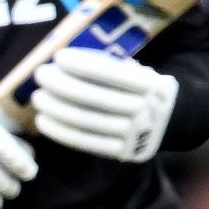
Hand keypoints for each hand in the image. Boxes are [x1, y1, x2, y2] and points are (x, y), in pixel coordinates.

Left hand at [30, 47, 176, 162]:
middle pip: (92, 96)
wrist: (170, 121)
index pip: (110, 72)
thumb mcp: (138, 71)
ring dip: (55, 108)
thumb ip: (110, 66)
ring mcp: (134, 133)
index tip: (58, 57)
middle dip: (60, 84)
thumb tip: (63, 61)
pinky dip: (60, 132)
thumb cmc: (139, 88)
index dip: (81, 64)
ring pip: (85, 120)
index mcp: (148, 84)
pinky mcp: (123, 152)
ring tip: (38, 98)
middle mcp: (143, 109)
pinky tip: (43, 121)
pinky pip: (86, 142)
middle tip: (41, 75)